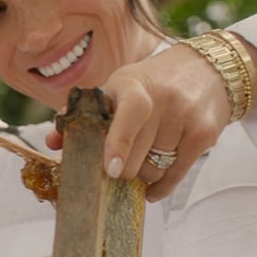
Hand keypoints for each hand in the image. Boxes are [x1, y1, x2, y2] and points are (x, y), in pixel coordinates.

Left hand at [46, 35, 256, 201]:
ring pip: (155, 170)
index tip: (111, 169)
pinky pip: (176, 174)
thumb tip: (51, 142)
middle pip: (138, 156)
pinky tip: (152, 187)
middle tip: (116, 168)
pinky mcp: (204, 134)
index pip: (130, 114)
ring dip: (143, 175)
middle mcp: (164, 98)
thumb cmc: (149, 84)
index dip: (119, 143)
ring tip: (140, 162)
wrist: (205, 70)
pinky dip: (161, 186)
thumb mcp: (117, 89)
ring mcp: (186, 116)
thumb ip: (83, 115)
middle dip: (122, 170)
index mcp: (134, 84)